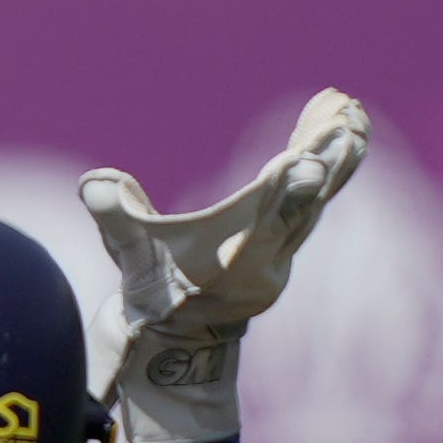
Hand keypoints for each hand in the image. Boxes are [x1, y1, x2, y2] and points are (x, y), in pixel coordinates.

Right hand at [79, 90, 368, 442]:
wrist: (181, 332)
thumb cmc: (149, 290)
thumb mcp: (127, 256)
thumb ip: (113, 217)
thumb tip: (93, 184)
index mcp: (230, 262)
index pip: (263, 222)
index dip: (285, 191)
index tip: (307, 159)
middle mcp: (267, 259)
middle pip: (304, 204)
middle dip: (325, 158)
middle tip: (345, 116)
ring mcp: (286, 252)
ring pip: (319, 200)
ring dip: (336, 155)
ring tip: (350, 110)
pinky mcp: (292, 242)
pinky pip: (318, 200)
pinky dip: (332, 166)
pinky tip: (341, 130)